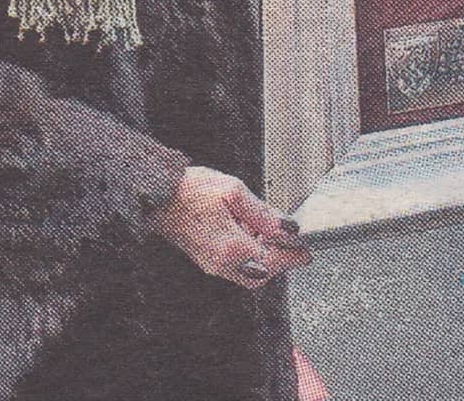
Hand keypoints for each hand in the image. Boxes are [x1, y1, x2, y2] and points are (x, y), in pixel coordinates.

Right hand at [151, 165, 309, 288]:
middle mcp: (220, 262)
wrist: (157, 195)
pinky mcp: (205, 258)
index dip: (292, 256)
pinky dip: (250, 253)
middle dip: (280, 260)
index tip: (306, 252)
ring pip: (248, 272)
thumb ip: (263, 214)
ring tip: (271, 233)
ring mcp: (211, 263)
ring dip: (265, 256)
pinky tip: (251, 232)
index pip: (272, 260)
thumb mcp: (234, 192)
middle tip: (293, 245)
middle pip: (261, 273)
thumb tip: (288, 228)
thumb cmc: (190, 190)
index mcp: (230, 247)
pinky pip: (235, 265)